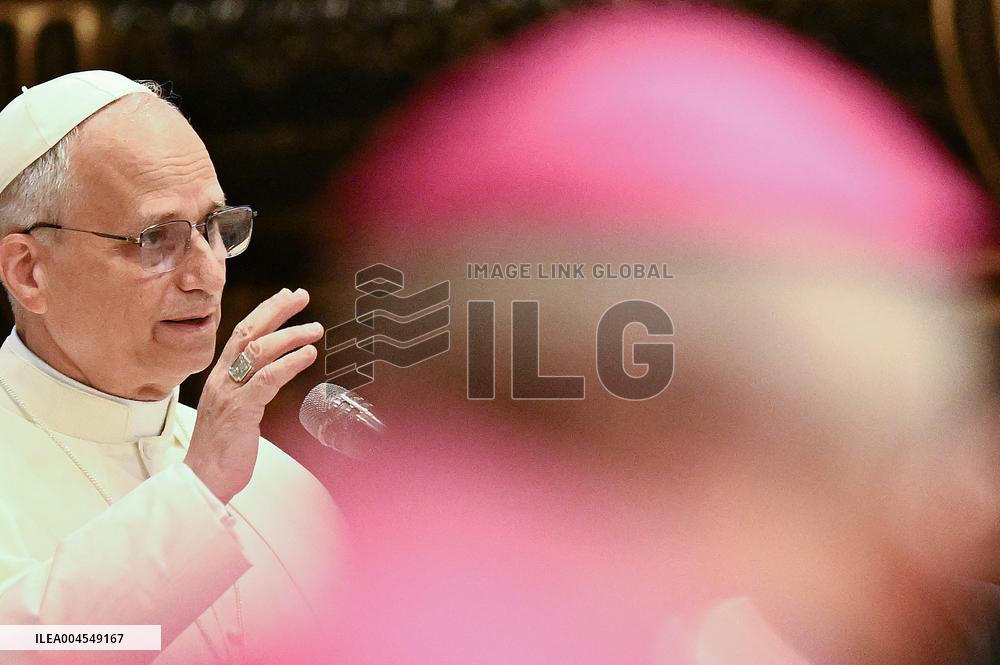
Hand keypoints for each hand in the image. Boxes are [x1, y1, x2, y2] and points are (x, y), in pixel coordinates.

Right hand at [185, 287, 322, 503]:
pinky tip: (308, 355)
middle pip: (249, 332)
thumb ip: (247, 389)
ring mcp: (230, 393)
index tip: (285, 297)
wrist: (203, 480)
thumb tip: (269, 374)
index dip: (264, 313)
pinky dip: (290, 363)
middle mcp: (222, 379)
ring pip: (260, 351)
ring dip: (291, 336)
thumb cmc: (221, 449)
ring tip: (314, 329)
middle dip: (276, 311)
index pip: (241, 333)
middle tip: (300, 296)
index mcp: (220, 376)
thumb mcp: (234, 409)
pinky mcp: (241, 410)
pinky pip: (267, 378)